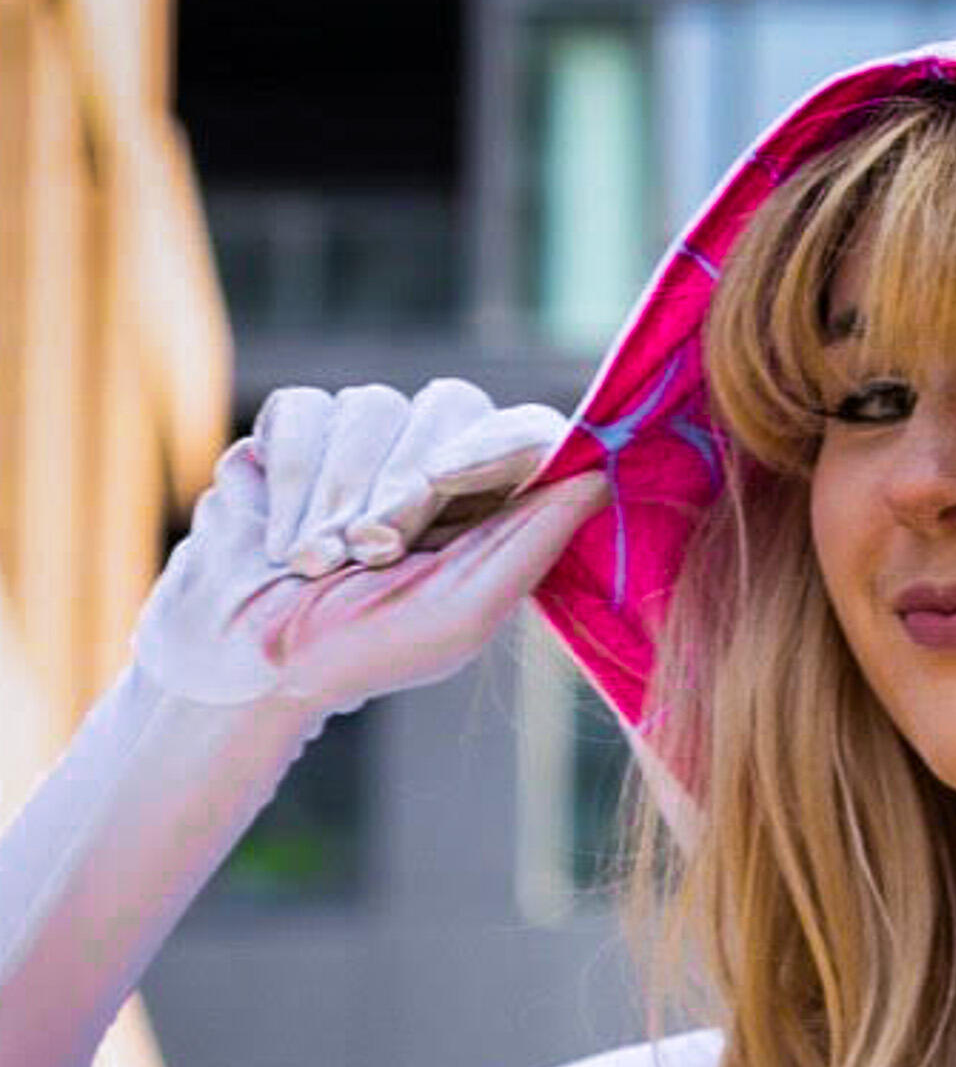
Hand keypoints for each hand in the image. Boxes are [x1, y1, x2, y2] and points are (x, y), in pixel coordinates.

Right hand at [134, 378, 608, 719]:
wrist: (243, 661)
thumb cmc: (365, 651)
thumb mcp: (462, 614)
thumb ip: (531, 545)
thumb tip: (600, 476)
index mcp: (496, 504)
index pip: (525, 430)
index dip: (493, 445)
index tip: (447, 481)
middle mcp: (439, 459)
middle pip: (450, 404)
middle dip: (402, 484)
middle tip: (368, 554)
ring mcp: (368, 440)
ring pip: (373, 404)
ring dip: (338, 491)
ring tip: (316, 563)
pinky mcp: (296, 431)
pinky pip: (304, 407)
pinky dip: (290, 474)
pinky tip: (280, 535)